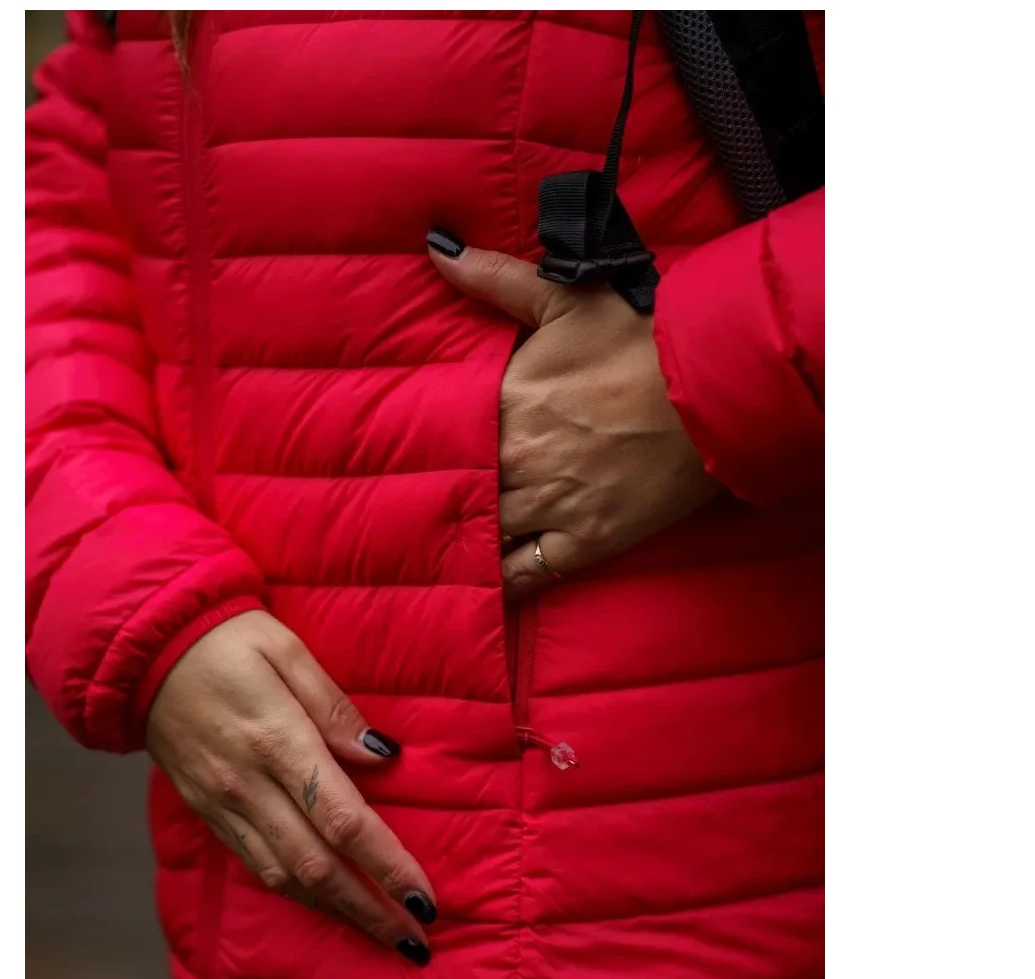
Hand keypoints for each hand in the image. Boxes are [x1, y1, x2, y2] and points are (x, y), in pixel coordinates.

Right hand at [146, 609, 435, 964]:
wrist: (142, 653)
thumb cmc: (227, 641)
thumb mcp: (287, 650)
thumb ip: (334, 708)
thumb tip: (382, 757)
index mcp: (276, 740)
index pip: (342, 819)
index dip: (386, 864)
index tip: (424, 897)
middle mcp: (248, 785)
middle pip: (317, 865)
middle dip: (370, 909)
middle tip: (416, 943)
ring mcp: (222, 804)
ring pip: (284, 877)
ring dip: (336, 912)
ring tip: (381, 936)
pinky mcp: (205, 812)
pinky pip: (255, 864)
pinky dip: (296, 893)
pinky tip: (326, 905)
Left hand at [428, 234, 718, 599]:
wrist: (711, 389)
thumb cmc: (638, 339)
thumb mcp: (566, 297)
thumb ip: (494, 278)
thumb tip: (436, 250)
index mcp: (503, 405)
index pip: (443, 435)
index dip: (428, 446)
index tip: (408, 453)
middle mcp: (516, 462)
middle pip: (459, 488)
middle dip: (440, 494)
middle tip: (407, 510)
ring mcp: (549, 507)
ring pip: (486, 533)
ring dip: (464, 538)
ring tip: (437, 548)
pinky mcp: (584, 543)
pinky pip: (527, 574)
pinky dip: (501, 583)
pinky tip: (480, 588)